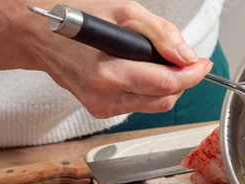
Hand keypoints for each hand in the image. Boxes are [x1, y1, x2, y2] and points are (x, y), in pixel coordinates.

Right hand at [0, 0, 212, 116]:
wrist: (40, 36)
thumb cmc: (79, 18)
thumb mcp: (124, 11)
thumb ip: (160, 34)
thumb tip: (187, 56)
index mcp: (107, 71)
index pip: (166, 83)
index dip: (191, 75)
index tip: (203, 64)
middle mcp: (104, 95)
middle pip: (165, 98)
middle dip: (180, 79)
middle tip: (180, 59)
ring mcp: (102, 107)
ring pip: (155, 105)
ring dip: (165, 85)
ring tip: (153, 61)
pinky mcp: (101, 111)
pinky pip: (140, 105)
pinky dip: (148, 90)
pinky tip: (136, 72)